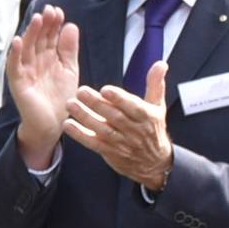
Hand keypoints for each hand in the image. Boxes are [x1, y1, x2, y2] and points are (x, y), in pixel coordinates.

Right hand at [8, 6, 81, 168]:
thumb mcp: (69, 70)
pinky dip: (15, 54)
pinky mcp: (18, 83)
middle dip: (44, 25)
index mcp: (47, 57)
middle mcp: (34, 61)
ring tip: (37, 19)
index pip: (49, 36)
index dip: (53, 24)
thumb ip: (69, 49)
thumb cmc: (60, 98)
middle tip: (50, 11)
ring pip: (26, 48)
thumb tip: (70, 25)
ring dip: (30, 33)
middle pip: (38, 39)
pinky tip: (17, 41)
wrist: (52, 125)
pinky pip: (14, 66)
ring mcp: (25, 71)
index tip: (59, 11)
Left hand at [65, 61, 174, 189]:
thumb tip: (160, 63)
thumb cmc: (152, 129)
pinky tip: (68, 125)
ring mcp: (121, 142)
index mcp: (147, 117)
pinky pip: (93, 143)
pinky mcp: (109, 152)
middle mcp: (134, 130)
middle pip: (114, 117)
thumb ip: (155, 84)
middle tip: (80, 91)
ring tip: (70, 104)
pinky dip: (80, 135)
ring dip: (84, 117)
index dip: (119, 98)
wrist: (153, 163)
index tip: (105, 89)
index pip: (133, 107)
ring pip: (102, 130)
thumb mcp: (158, 106)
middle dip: (96, 104)